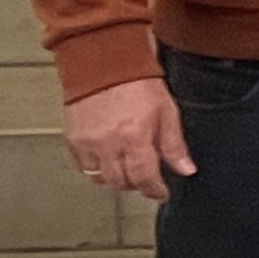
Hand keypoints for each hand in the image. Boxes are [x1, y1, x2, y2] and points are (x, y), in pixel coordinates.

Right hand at [64, 78, 192, 200]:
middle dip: (136, 184)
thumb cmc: (138, 83)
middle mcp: (108, 144)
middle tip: (145, 177)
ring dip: (115, 178)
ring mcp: (87, 143)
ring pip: (100, 179)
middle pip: (121, 182)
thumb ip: (174, 145)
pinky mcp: (72, 140)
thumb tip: (186, 170)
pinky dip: (95, 168)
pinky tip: (107, 158)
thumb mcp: (167, 112)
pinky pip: (83, 167)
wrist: (105, 64)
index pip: (144, 178)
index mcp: (135, 137)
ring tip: (127, 166)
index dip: (154, 190)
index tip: (161, 193)